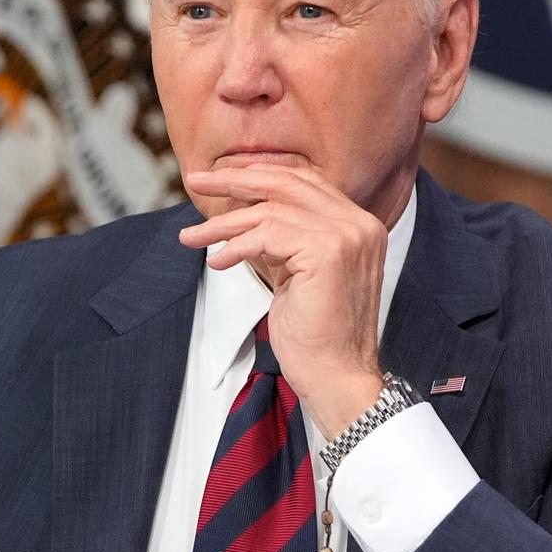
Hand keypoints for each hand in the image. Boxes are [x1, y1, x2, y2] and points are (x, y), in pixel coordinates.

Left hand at [181, 164, 388, 437]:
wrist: (338, 377)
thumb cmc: (315, 335)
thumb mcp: (297, 274)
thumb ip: (282, 240)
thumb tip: (242, 215)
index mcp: (358, 224)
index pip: (303, 180)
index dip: (258, 174)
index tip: (219, 179)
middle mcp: (359, 223)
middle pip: (286, 182)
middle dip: (234, 179)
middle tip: (195, 181)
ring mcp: (346, 236)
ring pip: (269, 210)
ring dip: (223, 224)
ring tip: (192, 237)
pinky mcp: (327, 253)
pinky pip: (266, 234)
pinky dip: (235, 246)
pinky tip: (217, 262)